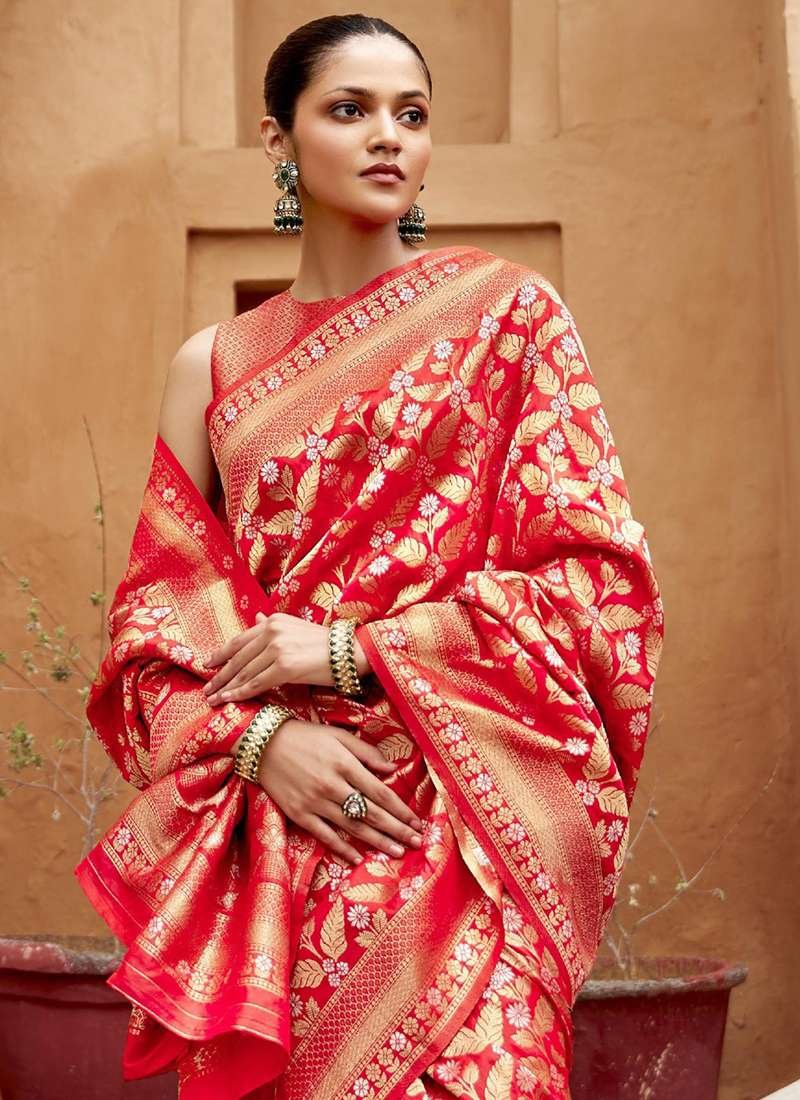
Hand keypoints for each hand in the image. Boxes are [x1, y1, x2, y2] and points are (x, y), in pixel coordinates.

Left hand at [202, 611, 371, 704]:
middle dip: (220, 675)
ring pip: (245, 672)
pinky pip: (257, 683)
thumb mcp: (295, 628)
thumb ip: (273, 626)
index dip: (221, 654)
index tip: (207, 665)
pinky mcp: (285, 666)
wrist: (349, 652)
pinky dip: (240, 693)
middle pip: (238, 657)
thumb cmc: (325, 644)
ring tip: (212, 699)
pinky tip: (229, 700)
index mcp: (273, 621)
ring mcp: (278, 648)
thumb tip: (256, 617)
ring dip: (226, 687)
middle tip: (206, 688)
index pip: (240, 640)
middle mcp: (272, 631)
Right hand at [233, 717, 423, 865]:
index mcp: (345, 764)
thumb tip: (391, 769)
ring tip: (397, 852)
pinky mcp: (299, 814)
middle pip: (371, 813)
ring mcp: (315, 802)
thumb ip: (366, 752)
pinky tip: (357, 859)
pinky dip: (342, 848)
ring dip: (377, 841)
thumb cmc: (305, 736)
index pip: (380, 792)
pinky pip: (325, 835)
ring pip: (352, 826)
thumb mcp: (338, 735)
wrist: (262, 743)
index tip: (417, 822)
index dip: (400, 809)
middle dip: (397, 829)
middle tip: (417, 843)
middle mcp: (332, 785)